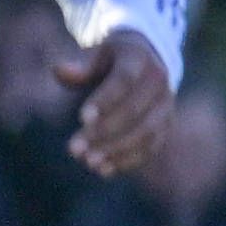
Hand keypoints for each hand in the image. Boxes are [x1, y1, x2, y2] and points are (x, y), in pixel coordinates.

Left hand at [63, 28, 175, 176]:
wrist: (148, 61)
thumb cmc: (111, 59)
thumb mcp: (97, 55)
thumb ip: (80, 67)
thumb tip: (58, 70)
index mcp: (139, 59)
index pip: (124, 81)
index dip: (104, 100)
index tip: (81, 119)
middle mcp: (159, 82)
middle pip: (134, 110)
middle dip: (103, 132)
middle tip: (74, 149)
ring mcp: (166, 104)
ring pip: (146, 131)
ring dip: (117, 150)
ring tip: (88, 162)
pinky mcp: (166, 124)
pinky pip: (152, 145)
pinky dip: (130, 159)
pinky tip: (104, 170)